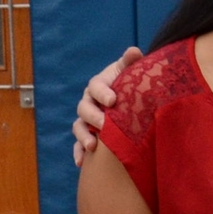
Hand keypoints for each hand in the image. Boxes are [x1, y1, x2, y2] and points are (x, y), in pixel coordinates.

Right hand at [71, 47, 140, 165]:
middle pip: (84, 108)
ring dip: (83, 136)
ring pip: (78, 127)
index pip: (96, 86)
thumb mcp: (130, 72)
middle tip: (105, 125)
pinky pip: (78, 145)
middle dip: (93, 117)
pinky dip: (78, 153)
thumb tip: (134, 51)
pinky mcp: (87, 135)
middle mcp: (89, 102)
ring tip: (92, 146)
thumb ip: (130, 62)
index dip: (103, 92)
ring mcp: (86, 120)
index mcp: (98, 86)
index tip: (113, 100)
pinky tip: (82, 162)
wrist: (129, 101)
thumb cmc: (129, 85)